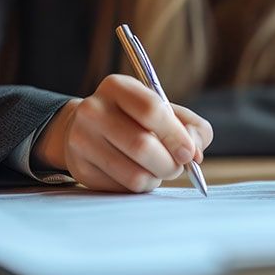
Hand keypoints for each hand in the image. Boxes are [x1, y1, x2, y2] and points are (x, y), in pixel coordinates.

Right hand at [32, 74, 213, 192]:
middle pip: (142, 146)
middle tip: (178, 166)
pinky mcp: (80, 169)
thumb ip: (190, 126)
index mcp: (117, 87)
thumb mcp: (165, 110)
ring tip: (158, 169)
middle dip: (170, 163)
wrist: (86, 128)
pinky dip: (140, 186)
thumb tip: (195, 154)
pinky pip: (122, 188)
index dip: (176, 135)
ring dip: (156, 178)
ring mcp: (81, 140)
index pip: (151, 110)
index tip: (190, 153)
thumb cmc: (137, 119)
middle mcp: (93, 110)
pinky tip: (138, 172)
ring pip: (134, 174)